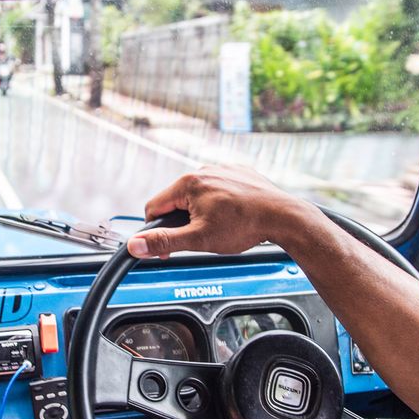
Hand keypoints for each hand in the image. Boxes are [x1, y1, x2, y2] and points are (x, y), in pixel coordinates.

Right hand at [126, 165, 309, 258]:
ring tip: (220, 228)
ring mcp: (223, 170)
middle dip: (182, 222)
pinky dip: (221, 204)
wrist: (283, 217)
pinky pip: (220, 189)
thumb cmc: (244, 225)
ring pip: (199, 195)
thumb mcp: (198, 239)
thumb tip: (136, 245)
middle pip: (177, 201)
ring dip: (201, 213)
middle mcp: (204, 170)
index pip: (154, 207)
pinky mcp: (239, 173)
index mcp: (188, 183)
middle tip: (198, 239)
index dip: (156, 231)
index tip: (166, 247)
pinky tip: (233, 217)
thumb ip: (165, 241)